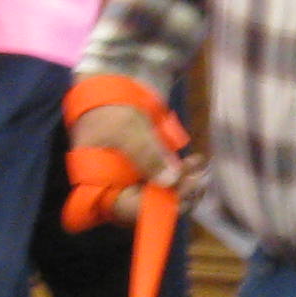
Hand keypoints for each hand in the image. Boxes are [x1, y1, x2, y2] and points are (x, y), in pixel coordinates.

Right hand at [67, 99, 203, 225]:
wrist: (111, 87)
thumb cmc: (110, 107)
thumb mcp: (127, 128)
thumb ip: (146, 153)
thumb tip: (170, 181)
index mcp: (97, 184)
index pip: (125, 210)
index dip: (155, 207)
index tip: (181, 193)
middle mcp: (112, 188)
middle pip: (145, 207)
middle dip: (175, 196)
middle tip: (197, 180)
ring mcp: (128, 181)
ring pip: (158, 195)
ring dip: (182, 186)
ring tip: (198, 168)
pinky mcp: (142, 171)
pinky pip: (163, 181)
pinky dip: (180, 174)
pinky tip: (194, 162)